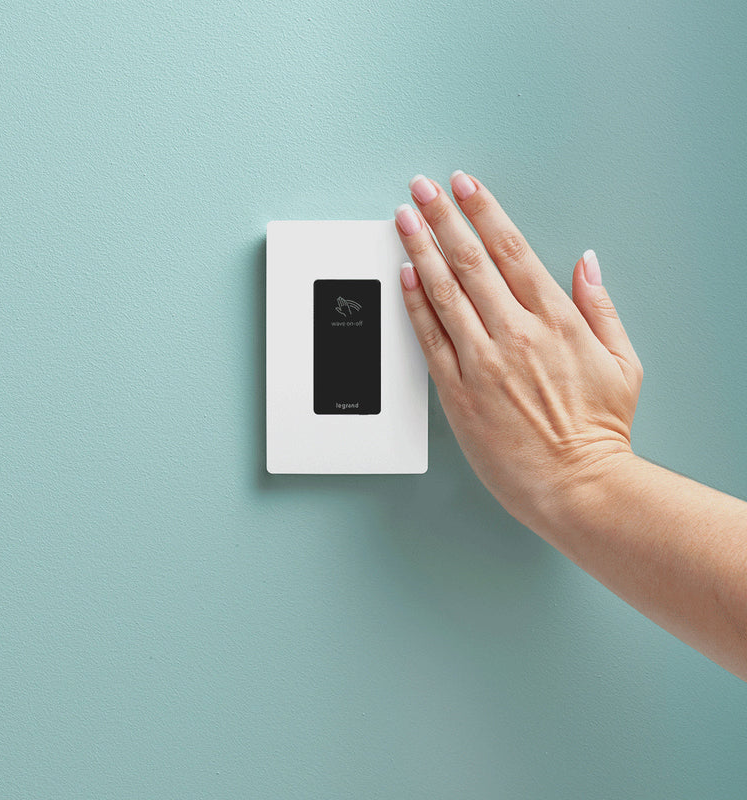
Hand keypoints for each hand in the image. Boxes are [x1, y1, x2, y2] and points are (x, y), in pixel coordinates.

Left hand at [395, 172, 643, 532]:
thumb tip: (586, 263)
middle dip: (442, 217)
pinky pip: (429, 338)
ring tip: (402, 220)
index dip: (483, 211)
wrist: (575, 485)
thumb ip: (600, 307)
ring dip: (420, 249)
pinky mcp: (458, 392)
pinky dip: (415, 303)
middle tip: (422, 188)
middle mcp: (514, 333)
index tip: (464, 186)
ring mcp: (482, 362)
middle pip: (469, 261)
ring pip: (443, 292)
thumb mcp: (622, 362)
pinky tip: (404, 275)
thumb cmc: (598, 430)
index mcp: (555, 320)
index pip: (511, 250)